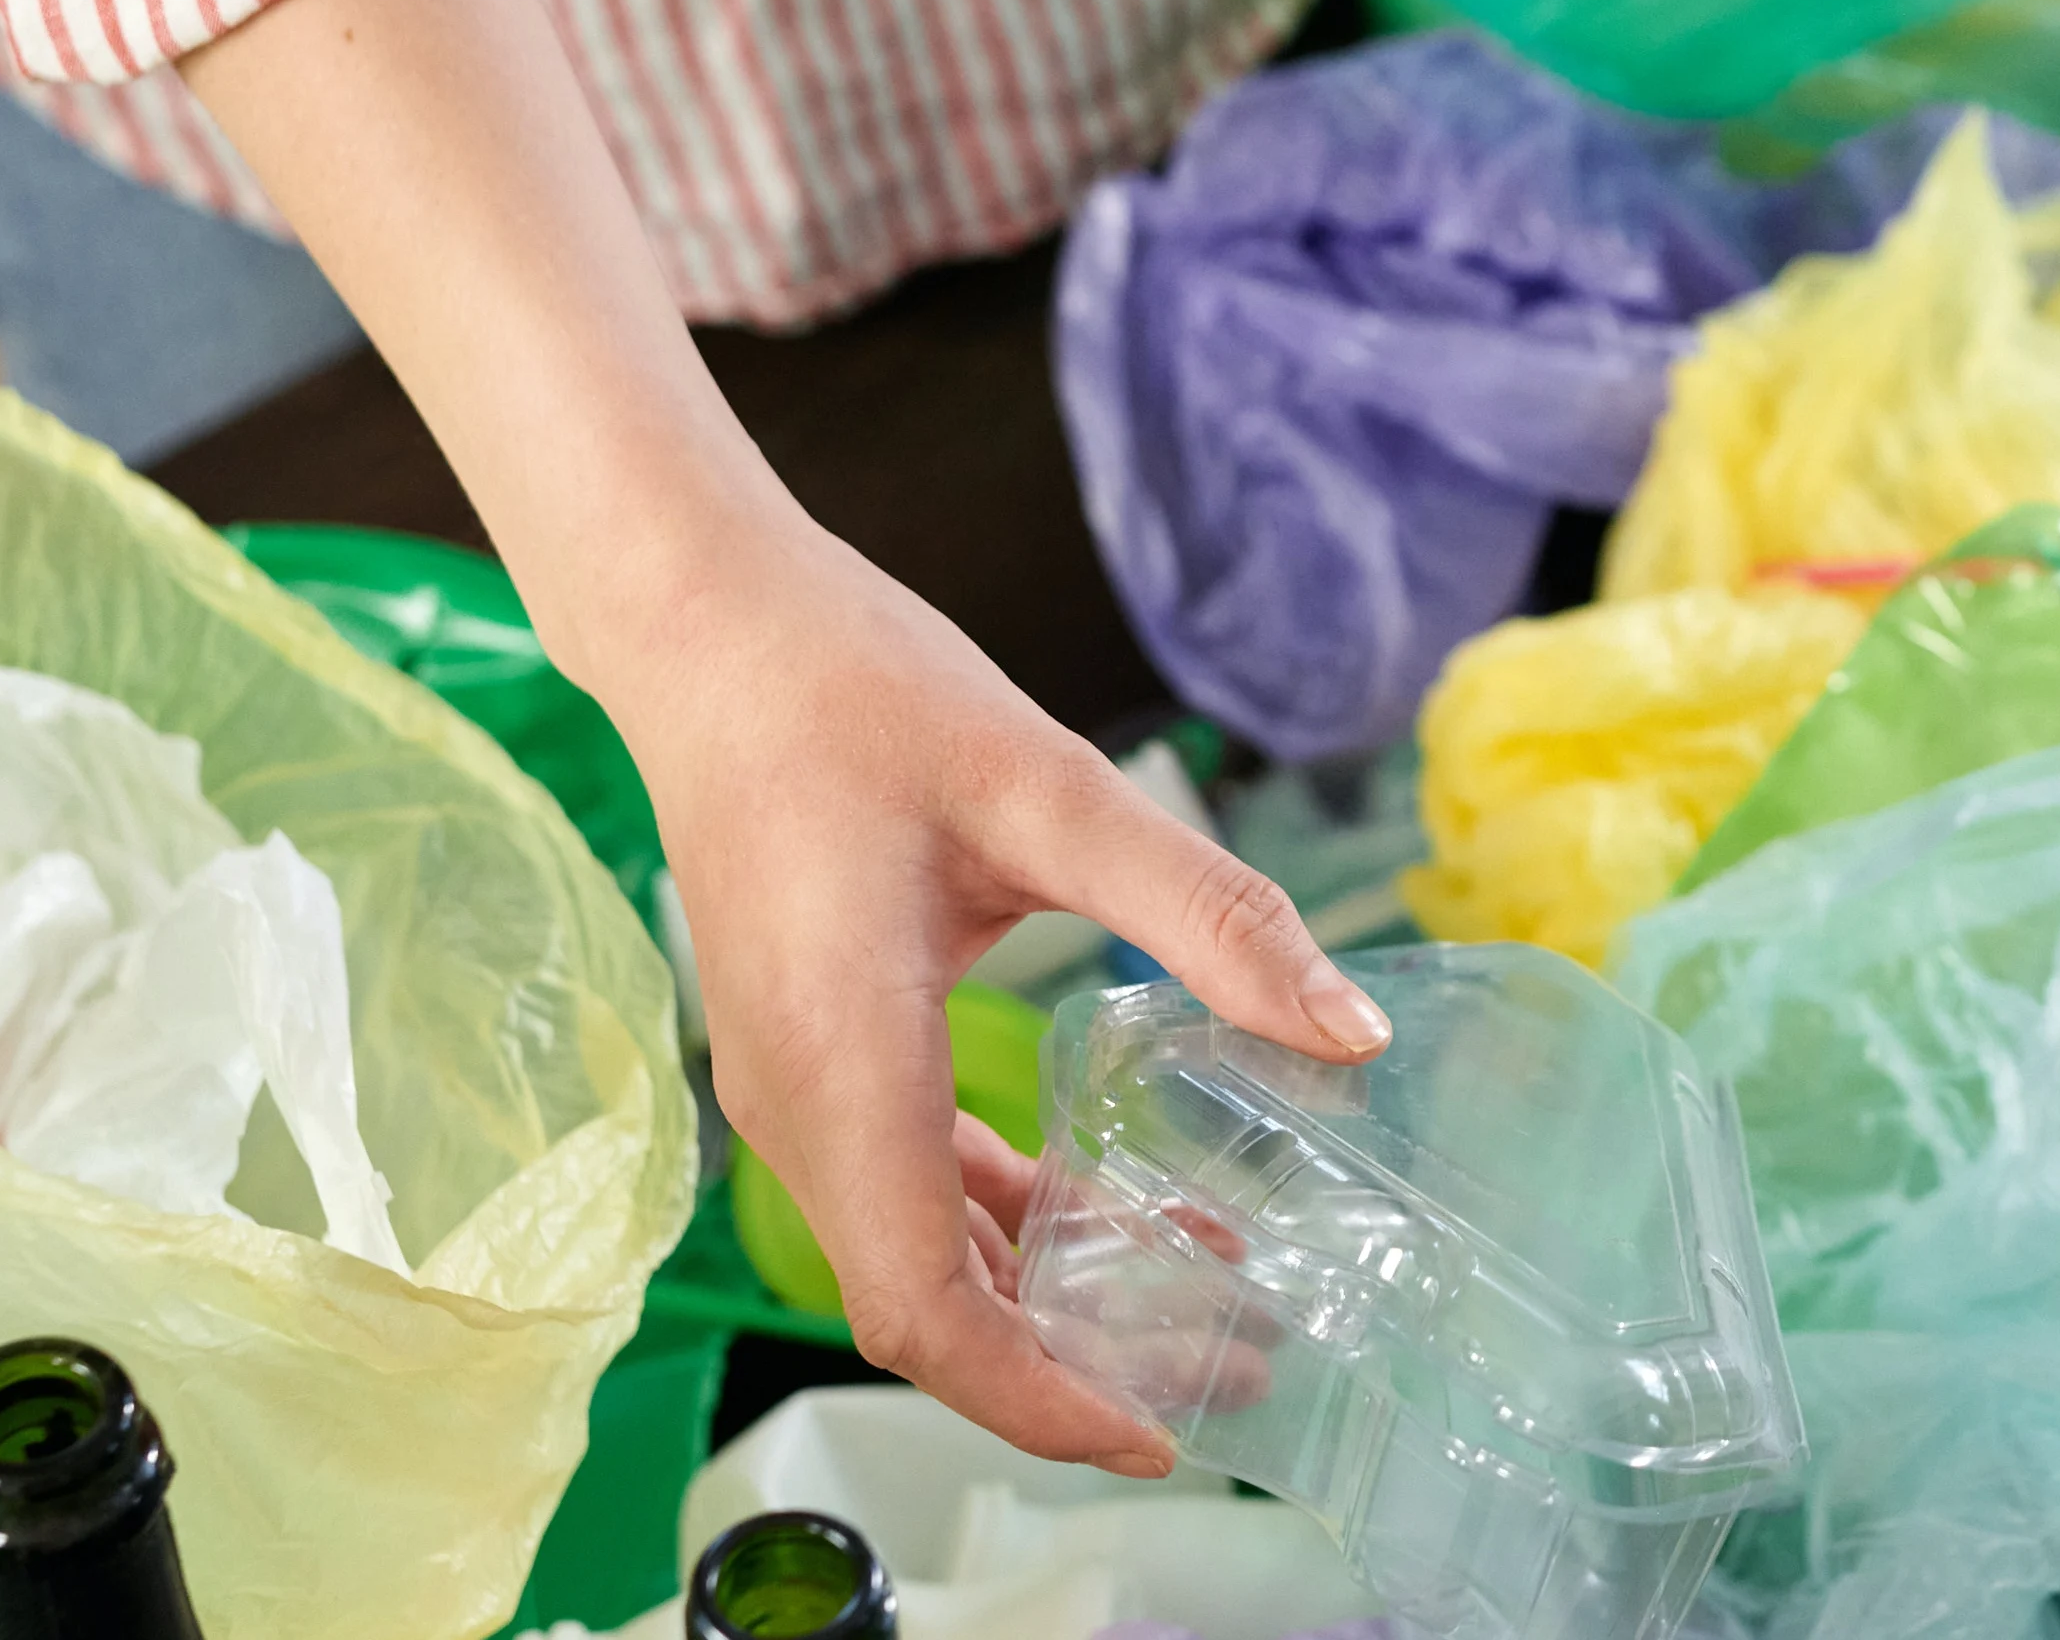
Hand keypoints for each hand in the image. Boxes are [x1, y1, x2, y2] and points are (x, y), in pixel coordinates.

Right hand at [579, 507, 1384, 1472]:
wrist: (708, 626)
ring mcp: (792, 1084)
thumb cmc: (857, 693)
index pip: (924, 1307)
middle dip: (1071, 1364)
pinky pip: (902, 1185)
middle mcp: (798, 1103)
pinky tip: (1104, 1203)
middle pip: (923, 1306)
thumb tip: (1351, 1032)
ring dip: (1044, 1294)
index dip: (1038, 1397)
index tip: (1162, 1433)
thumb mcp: (1054, 789)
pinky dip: (1002, 1219)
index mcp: (842, 1066)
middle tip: (1232, 1368)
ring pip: (913, 1254)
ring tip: (1203, 1299)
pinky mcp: (810, 1050)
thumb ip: (1207, 915)